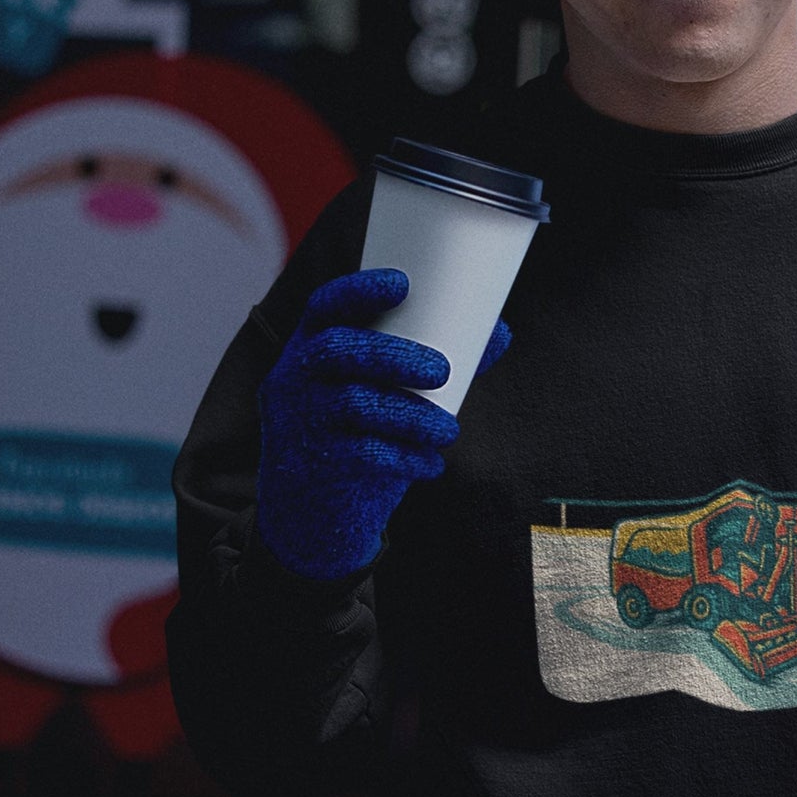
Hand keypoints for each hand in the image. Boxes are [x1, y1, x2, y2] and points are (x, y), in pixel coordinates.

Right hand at [255, 267, 508, 579]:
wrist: (311, 513)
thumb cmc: (357, 433)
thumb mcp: (382, 394)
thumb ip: (435, 365)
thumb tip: (500, 332)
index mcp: (312, 346)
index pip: (326, 306)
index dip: (359, 291)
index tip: (403, 284)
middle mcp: (296, 377)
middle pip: (338, 349)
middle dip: (394, 355)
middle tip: (444, 371)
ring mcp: (299, 420)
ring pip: (354, 404)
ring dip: (411, 415)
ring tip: (448, 430)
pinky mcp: (311, 463)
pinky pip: (360, 455)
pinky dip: (404, 458)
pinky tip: (430, 464)